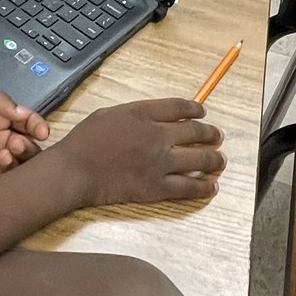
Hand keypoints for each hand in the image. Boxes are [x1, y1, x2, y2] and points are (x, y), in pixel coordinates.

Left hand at [0, 80, 49, 184]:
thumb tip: (22, 113)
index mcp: (1, 116)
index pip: (27, 124)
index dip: (37, 127)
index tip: (41, 132)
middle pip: (24, 149)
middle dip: (27, 149)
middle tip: (15, 145)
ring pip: (11, 168)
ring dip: (14, 167)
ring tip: (3, 158)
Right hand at [50, 98, 224, 206]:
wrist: (76, 170)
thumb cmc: (85, 140)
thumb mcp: (110, 113)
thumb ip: (136, 113)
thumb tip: (156, 116)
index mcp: (144, 113)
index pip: (180, 107)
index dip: (196, 109)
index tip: (202, 113)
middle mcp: (158, 136)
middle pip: (196, 131)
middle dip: (211, 134)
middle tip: (217, 136)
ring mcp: (160, 162)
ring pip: (200, 159)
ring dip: (215, 159)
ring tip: (220, 160)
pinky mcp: (158, 187)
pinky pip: (190, 188)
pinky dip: (205, 187)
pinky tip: (212, 186)